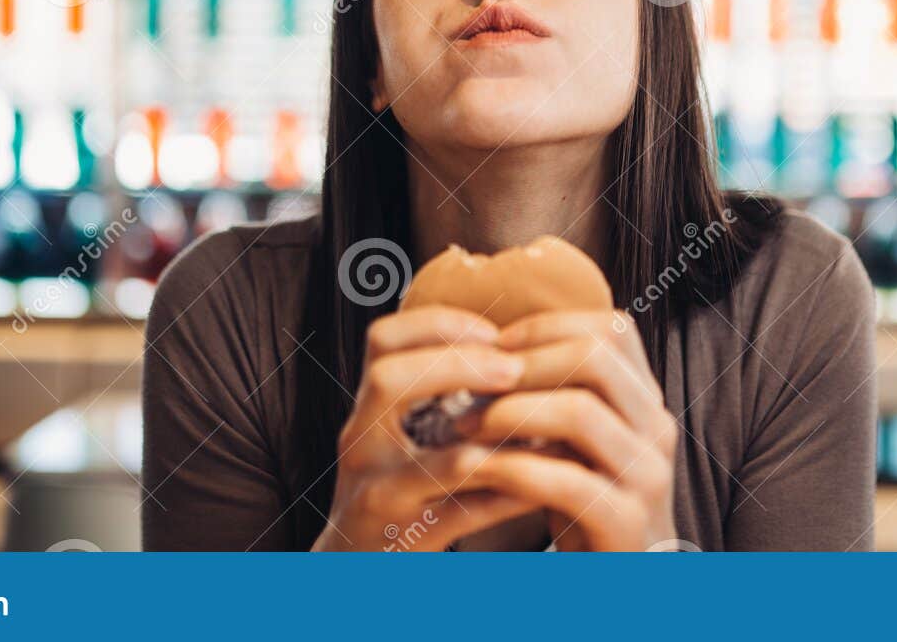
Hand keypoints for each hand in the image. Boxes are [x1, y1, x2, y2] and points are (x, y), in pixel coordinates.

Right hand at [312, 306, 540, 550]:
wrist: (348, 573)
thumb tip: (517, 349)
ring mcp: (380, 496)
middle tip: (513, 369)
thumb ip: (433, 397)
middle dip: (460, 365)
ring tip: (548, 426)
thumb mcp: (394, 438)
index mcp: (367, 411)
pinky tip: (546, 481)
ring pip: (447, 461)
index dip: (438, 324)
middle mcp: (363, 446)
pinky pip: (471, 515)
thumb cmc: (392, 493)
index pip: (382, 341)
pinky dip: (514, 494)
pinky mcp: (408, 541)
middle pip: (391, 379)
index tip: (492, 331)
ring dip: (508, 439)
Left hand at [464, 308, 678, 550]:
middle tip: (471, 383)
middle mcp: (656, 429)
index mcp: (645, 401)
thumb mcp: (575, 444)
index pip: (609, 329)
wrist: (619, 584)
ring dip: (509, 412)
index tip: (491, 348)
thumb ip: (553, 398)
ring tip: (464, 427)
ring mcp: (648, 476)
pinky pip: (567, 480)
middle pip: (595, 357)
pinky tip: (479, 471)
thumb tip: (487, 352)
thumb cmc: (583, 509)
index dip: (544, 328)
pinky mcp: (627, 523)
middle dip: (521, 363)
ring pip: (580, 412)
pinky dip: (513, 468)